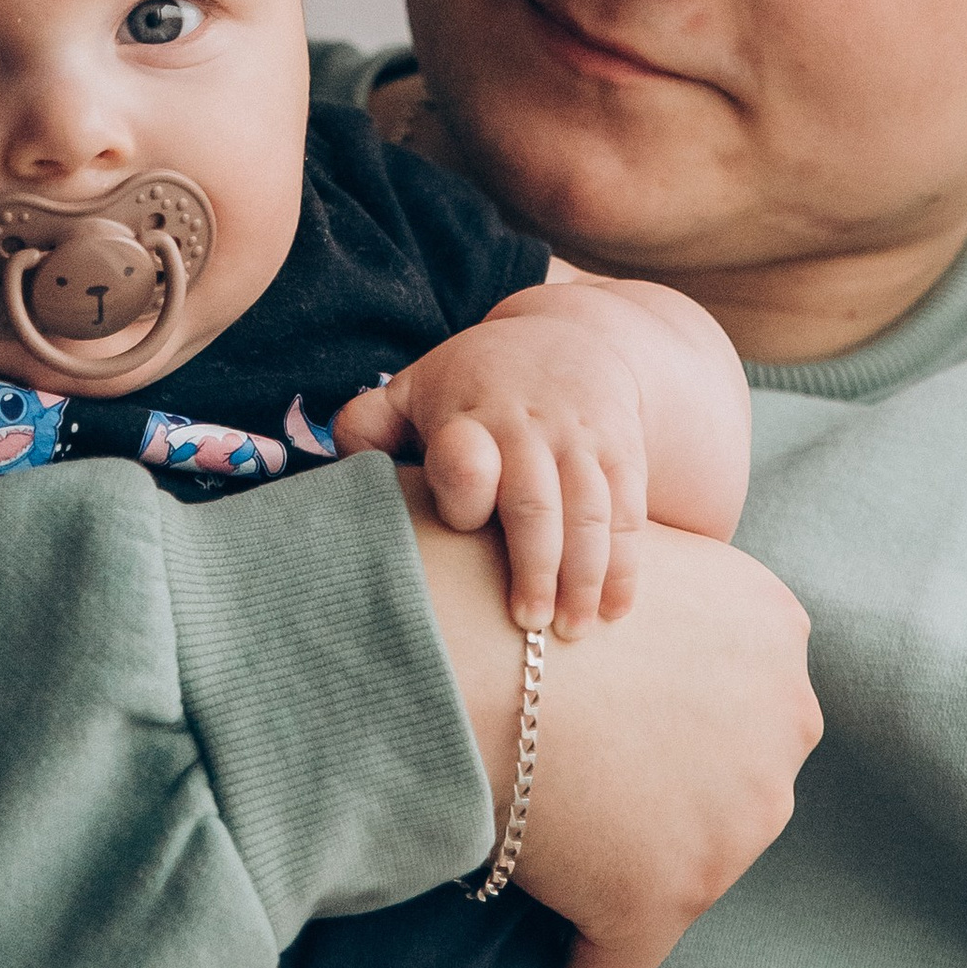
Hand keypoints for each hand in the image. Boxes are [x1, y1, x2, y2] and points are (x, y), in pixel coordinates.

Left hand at [337, 287, 648, 631]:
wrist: (573, 336)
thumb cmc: (474, 382)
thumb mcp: (416, 385)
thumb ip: (369, 426)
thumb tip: (336, 475)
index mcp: (467, 413)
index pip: (465, 456)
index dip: (465, 492)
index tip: (465, 528)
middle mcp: (528, 425)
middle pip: (536, 500)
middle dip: (535, 565)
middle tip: (528, 623)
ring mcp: (581, 440)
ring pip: (590, 511)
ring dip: (585, 576)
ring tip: (572, 632)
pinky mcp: (623, 451)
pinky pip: (630, 511)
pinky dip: (627, 565)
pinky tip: (616, 611)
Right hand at [404, 485, 818, 967]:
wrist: (454, 633)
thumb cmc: (501, 569)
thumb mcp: (620, 541)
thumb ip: (653, 569)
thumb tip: (623, 600)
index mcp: (774, 622)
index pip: (738, 687)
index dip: (675, 706)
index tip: (612, 715)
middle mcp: (785, 720)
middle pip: (730, 776)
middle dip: (667, 789)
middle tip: (572, 783)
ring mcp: (738, 819)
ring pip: (681, 864)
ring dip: (622, 879)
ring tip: (544, 875)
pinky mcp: (665, 898)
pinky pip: (613, 965)